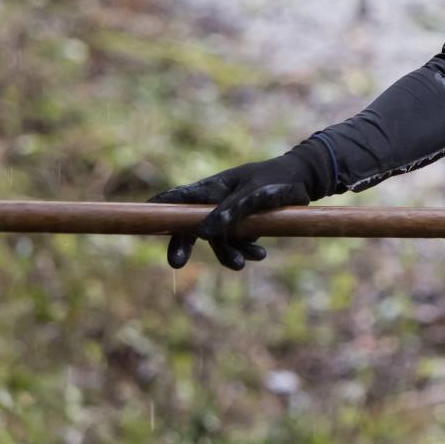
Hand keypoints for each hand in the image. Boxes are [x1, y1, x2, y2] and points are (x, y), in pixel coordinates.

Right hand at [143, 140, 331, 270]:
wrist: (304, 179)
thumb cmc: (275, 180)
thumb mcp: (253, 195)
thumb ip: (229, 212)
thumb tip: (202, 232)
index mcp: (212, 188)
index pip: (179, 198)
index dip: (159, 207)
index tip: (140, 215)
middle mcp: (215, 201)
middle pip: (191, 226)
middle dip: (183, 245)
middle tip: (176, 264)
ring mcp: (228, 214)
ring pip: (217, 240)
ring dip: (228, 254)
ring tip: (245, 263)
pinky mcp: (243, 224)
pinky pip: (237, 243)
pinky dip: (247, 250)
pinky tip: (260, 254)